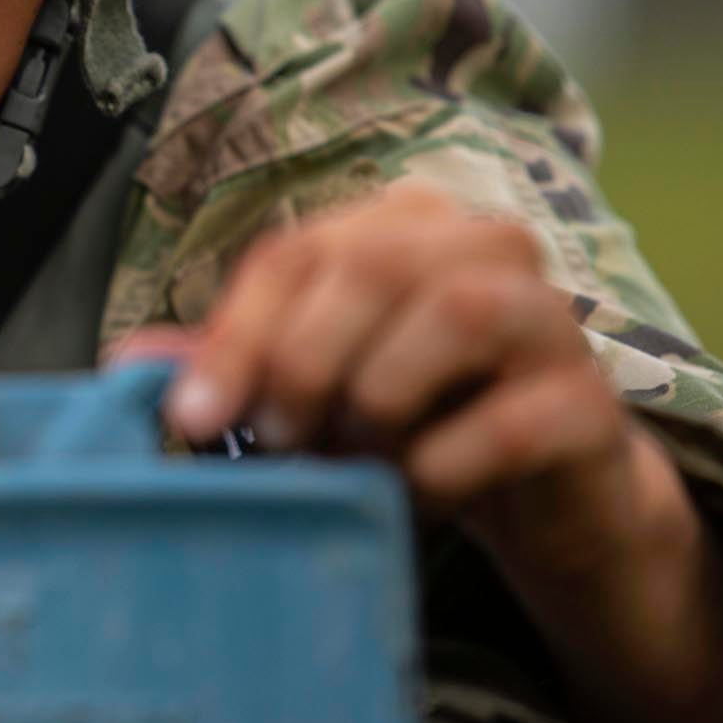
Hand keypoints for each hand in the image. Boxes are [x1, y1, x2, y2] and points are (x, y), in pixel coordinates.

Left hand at [139, 183, 660, 577]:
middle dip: (302, 359)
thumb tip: (131, 359)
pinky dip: (445, 462)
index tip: (193, 417)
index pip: (298, 250)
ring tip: (356, 458)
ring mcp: (549, 319)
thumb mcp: (316, 389)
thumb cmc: (415, 422)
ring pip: (454, 311)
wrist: (542, 497)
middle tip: (278, 441)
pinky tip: (421, 489)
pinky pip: (511, 419)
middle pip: (371, 264)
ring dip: (379, 397)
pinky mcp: (591, 403)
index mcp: (402, 225)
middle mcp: (482, 246)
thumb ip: (237, 363)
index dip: (236, 333)